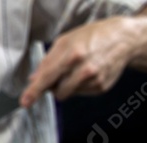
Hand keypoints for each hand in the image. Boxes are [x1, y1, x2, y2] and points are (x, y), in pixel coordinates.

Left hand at [20, 17, 134, 107]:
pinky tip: (89, 71)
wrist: (122, 39)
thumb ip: (48, 61)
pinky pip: (80, 93)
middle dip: (54, 86)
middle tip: (61, 72)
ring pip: (68, 94)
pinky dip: (80, 85)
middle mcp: (84, 69)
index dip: (34, 91)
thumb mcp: (66, 40)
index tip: (24, 102)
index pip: (48, 77)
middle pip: (57, 91)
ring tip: (77, 69)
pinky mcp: (101, 88)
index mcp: (73, 54)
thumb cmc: (91, 36)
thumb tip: (33, 79)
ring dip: (67, 85)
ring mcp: (94, 80)